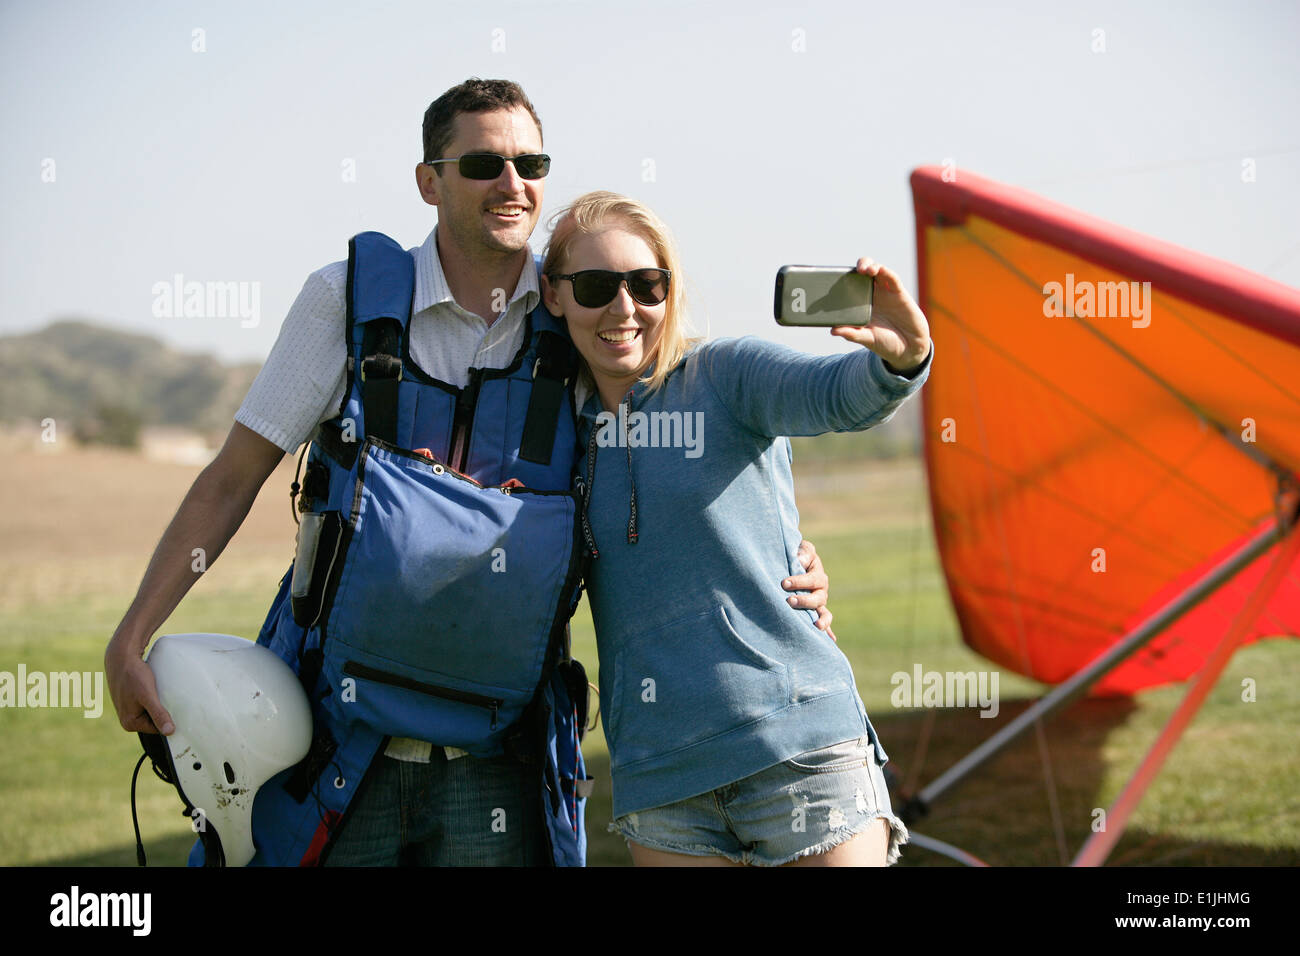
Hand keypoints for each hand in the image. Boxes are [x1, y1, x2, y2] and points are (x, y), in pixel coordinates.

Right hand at [105, 636, 173, 734]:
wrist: (121, 657)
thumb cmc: (133, 676)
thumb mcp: (148, 696)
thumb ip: (158, 714)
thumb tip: (169, 732)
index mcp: (130, 723)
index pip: (158, 729)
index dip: (169, 720)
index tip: (178, 711)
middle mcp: (128, 719)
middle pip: (155, 721)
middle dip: (163, 711)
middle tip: (169, 698)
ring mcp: (129, 709)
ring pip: (153, 711)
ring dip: (160, 703)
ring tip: (163, 692)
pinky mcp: (132, 700)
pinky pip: (149, 703)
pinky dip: (155, 697)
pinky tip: (157, 689)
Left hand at [783, 539, 836, 641]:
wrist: (795, 562)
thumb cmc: (798, 555)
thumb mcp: (802, 549)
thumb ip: (803, 553)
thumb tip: (799, 561)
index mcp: (818, 576)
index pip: (811, 580)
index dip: (799, 582)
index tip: (784, 583)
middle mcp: (821, 591)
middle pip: (818, 599)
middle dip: (804, 601)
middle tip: (789, 601)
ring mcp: (819, 604)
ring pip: (825, 614)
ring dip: (821, 620)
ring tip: (816, 627)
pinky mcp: (814, 613)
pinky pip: (824, 624)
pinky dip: (828, 633)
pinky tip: (830, 641)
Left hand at [831, 258, 930, 372]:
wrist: (909, 348)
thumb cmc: (885, 342)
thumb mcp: (866, 339)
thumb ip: (851, 334)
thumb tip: (832, 330)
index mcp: (861, 304)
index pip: (850, 286)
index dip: (843, 278)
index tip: (833, 278)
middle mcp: (872, 295)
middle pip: (863, 273)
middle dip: (857, 267)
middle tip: (852, 271)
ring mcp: (886, 292)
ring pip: (877, 271)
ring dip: (870, 265)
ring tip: (865, 270)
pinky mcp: (899, 293)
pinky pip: (892, 278)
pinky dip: (886, 272)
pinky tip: (880, 270)